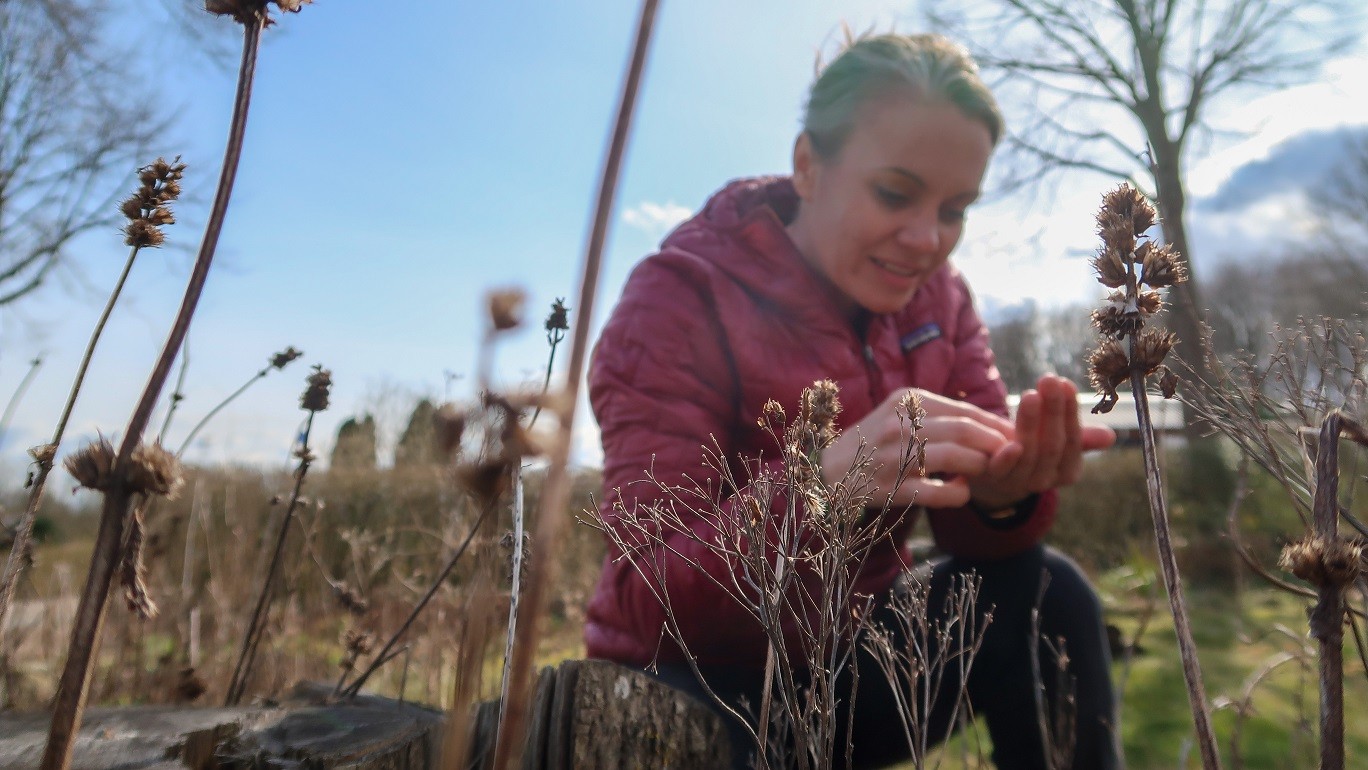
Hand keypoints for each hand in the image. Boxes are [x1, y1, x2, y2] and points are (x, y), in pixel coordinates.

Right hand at [820, 387, 1014, 508]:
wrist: (826, 471)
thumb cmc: (871, 442)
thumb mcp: (899, 414)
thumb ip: (937, 416)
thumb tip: (987, 423)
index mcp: (905, 401)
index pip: (962, 411)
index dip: (994, 425)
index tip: (1015, 436)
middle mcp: (898, 424)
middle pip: (962, 431)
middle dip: (994, 444)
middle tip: (1012, 456)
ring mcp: (892, 456)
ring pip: (951, 457)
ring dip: (978, 466)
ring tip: (987, 472)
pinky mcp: (888, 487)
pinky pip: (934, 491)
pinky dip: (956, 493)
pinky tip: (962, 492)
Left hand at [968, 374, 1114, 509]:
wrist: (993, 479)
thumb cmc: (1031, 451)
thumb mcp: (1054, 442)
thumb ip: (1080, 438)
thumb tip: (1110, 436)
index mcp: (1067, 471)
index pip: (1073, 440)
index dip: (1070, 412)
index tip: (1066, 383)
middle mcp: (1046, 479)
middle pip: (1053, 444)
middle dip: (1053, 411)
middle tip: (1050, 380)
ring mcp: (1019, 482)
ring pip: (1029, 452)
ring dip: (1030, 423)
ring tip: (1031, 395)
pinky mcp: (993, 479)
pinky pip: (1002, 470)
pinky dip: (1007, 457)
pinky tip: (1012, 441)